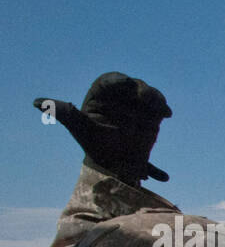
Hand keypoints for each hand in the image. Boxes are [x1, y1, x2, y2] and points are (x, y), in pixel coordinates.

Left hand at [34, 72, 170, 183]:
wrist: (118, 165)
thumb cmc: (95, 145)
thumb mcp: (79, 127)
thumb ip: (63, 112)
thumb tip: (37, 102)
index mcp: (101, 95)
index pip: (109, 81)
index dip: (117, 81)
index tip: (125, 84)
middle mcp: (120, 97)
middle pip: (133, 85)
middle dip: (141, 90)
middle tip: (144, 98)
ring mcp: (137, 105)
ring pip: (148, 94)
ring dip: (155, 98)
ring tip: (160, 110)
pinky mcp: (152, 114)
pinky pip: (159, 106)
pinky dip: (163, 107)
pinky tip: (166, 114)